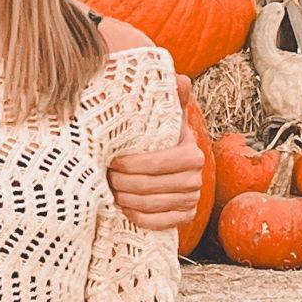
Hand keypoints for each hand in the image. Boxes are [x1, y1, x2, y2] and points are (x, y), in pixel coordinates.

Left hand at [108, 96, 205, 230]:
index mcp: (192, 152)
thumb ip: (170, 99)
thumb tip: (181, 78)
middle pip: (151, 185)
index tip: (112, 160)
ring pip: (151, 204)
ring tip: (109, 189)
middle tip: (104, 175)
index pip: (161, 162)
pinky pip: (159, 223)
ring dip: (125, 198)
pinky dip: (137, 216)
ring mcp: (192, 199)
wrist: (165, 169)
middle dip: (122, 182)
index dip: (133, 164)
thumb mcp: (162, 118)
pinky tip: (123, 207)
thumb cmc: (157, 139)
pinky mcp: (185, 217)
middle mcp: (197, 178)